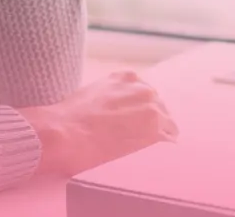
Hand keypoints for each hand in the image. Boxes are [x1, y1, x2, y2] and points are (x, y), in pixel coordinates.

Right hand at [16, 70, 178, 177]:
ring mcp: (151, 110)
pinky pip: (169, 142)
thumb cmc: (70, 117)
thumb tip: (115, 112)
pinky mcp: (155, 132)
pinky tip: (148, 157)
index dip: (141, 111)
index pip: (146, 94)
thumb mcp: (93, 94)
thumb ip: (112, 97)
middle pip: (160, 108)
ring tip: (144, 152)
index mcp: (126, 77)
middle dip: (152, 123)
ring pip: (168, 126)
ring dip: (158, 137)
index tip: (135, 123)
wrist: (66, 133)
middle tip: (138, 139)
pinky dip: (161, 150)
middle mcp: (143, 89)